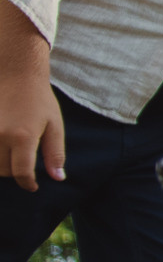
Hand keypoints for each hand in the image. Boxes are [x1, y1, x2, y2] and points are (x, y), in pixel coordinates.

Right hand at [0, 0, 61, 191]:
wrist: (16, 74)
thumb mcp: (54, 125)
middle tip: (25, 168)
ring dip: (2, 165)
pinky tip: (3, 149)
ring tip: (14, 156)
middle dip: (16, 173)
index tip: (33, 186)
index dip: (28, 184)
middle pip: (4, 170)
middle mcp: (0, 136)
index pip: (21, 172)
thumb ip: (55, 153)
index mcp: (22, 137)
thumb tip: (58, 178)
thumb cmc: (39, 100)